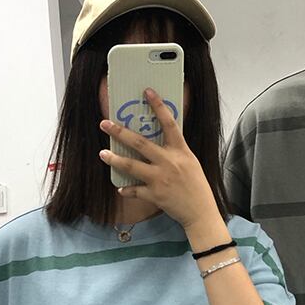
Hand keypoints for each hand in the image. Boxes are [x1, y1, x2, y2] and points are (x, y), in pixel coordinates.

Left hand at [98, 88, 219, 229]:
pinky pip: (134, 191)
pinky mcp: (154, 195)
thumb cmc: (197, 186)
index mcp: (181, 151)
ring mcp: (160, 179)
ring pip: (131, 166)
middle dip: (120, 132)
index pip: (170, 123)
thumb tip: (157, 141)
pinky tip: (120, 189)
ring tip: (103, 153)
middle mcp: (169, 162)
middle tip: (105, 123)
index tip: (147, 92)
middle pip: (140, 143)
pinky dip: (126, 190)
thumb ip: (175, 151)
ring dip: (114, 159)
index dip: (158, 106)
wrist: (201, 212)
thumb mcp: (190, 162)